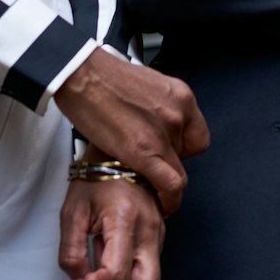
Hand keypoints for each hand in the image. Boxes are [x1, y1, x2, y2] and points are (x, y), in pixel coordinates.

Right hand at [53, 48, 209, 214]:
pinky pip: (169, 184)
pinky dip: (168, 199)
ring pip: (179, 173)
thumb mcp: (148, 85)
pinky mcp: (144, 151)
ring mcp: (163, 134)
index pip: (198, 136)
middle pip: (187, 154)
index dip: (183, 150)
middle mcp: (178, 114)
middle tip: (150, 165)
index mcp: (181, 96)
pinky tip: (162, 204)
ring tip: (151, 186)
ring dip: (165, 183)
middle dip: (169, 163)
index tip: (170, 155)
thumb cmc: (105, 76)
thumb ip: (160, 106)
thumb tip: (158, 125)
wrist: (82, 74)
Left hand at [58, 169, 162, 279]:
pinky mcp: (158, 238)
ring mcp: (158, 236)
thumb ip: (71, 251)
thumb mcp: (72, 212)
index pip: (114, 276)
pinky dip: (125, 275)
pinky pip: (146, 271)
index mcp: (125, 220)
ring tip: (99, 263)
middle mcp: (149, 232)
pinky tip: (108, 253)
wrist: (122, 154)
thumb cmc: (95, 178)